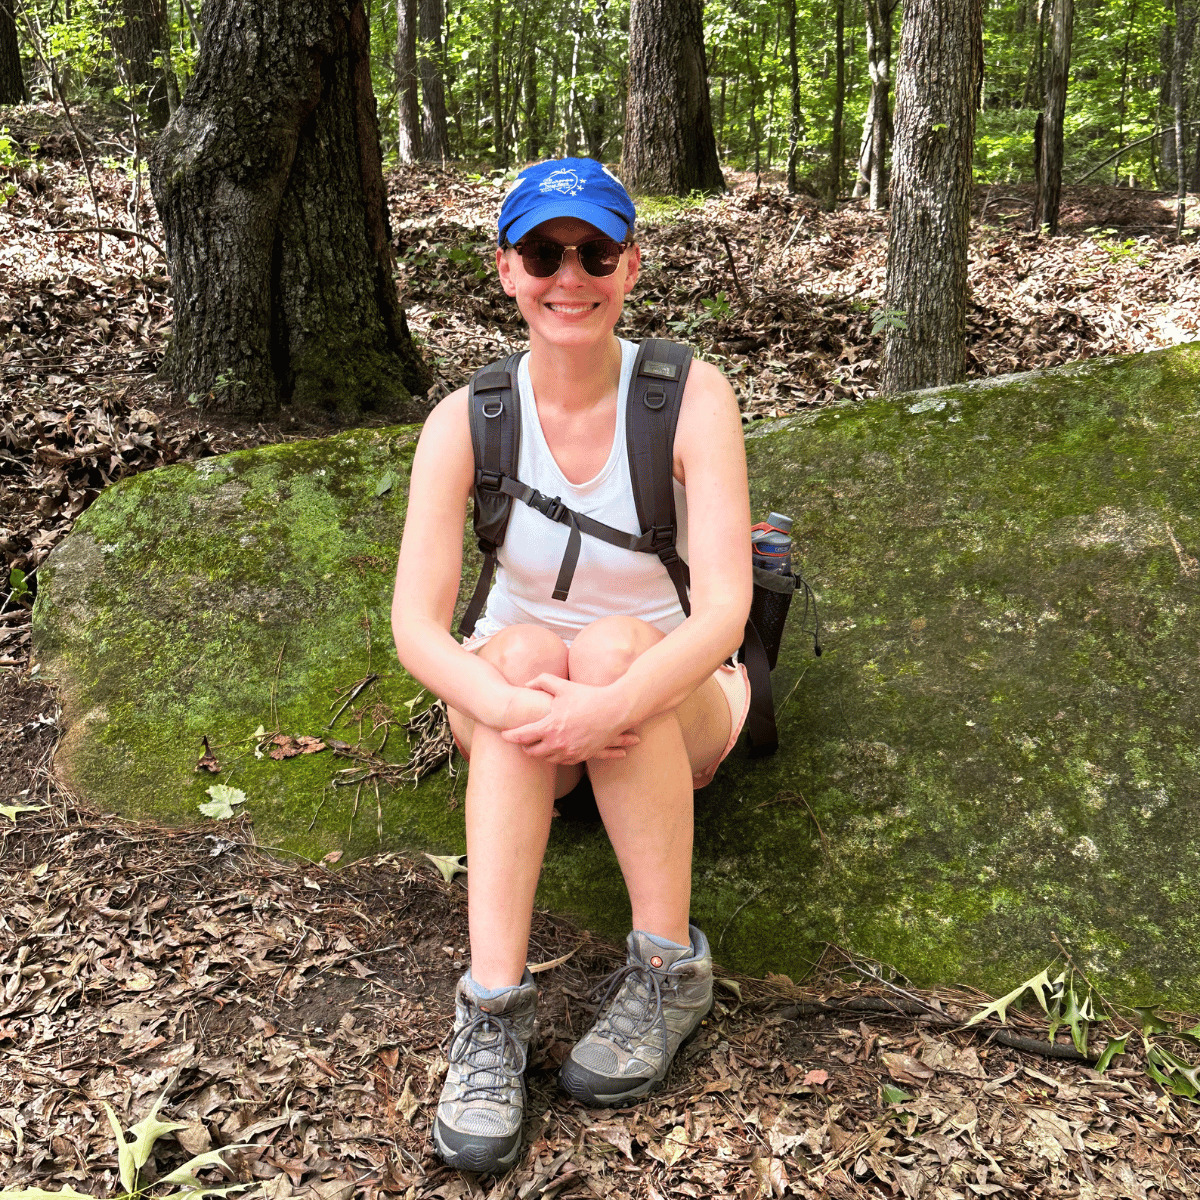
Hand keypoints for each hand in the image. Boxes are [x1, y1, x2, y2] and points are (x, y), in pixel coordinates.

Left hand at [501, 674, 639, 763]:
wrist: (615, 711)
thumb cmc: (589, 697)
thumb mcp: (564, 686)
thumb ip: (543, 681)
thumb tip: (527, 683)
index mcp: (550, 726)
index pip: (522, 736)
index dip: (510, 736)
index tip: (504, 734)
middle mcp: (558, 743)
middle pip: (532, 752)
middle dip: (524, 747)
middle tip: (521, 741)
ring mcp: (570, 752)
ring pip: (547, 759)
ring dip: (540, 753)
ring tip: (537, 745)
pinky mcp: (582, 756)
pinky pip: (562, 761)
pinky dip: (555, 756)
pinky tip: (554, 749)